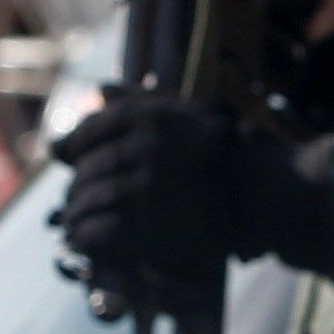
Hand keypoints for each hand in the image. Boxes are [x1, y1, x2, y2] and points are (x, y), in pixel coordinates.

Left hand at [49, 99, 333, 306]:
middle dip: (76, 187)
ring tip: (72, 227)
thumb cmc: (230, 153)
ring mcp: (147, 184)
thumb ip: (143, 102)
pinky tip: (82, 243)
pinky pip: (98, 230)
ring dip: (75, 215)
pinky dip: (84, 238)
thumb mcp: (189, 115)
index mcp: (151, 115)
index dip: (73, 146)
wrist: (269, 197)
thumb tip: (98, 90)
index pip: (91, 130)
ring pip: (87, 199)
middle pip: (87, 167)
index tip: (64, 158)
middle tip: (69, 202)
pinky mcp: (149, 224)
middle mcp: (145, 144)